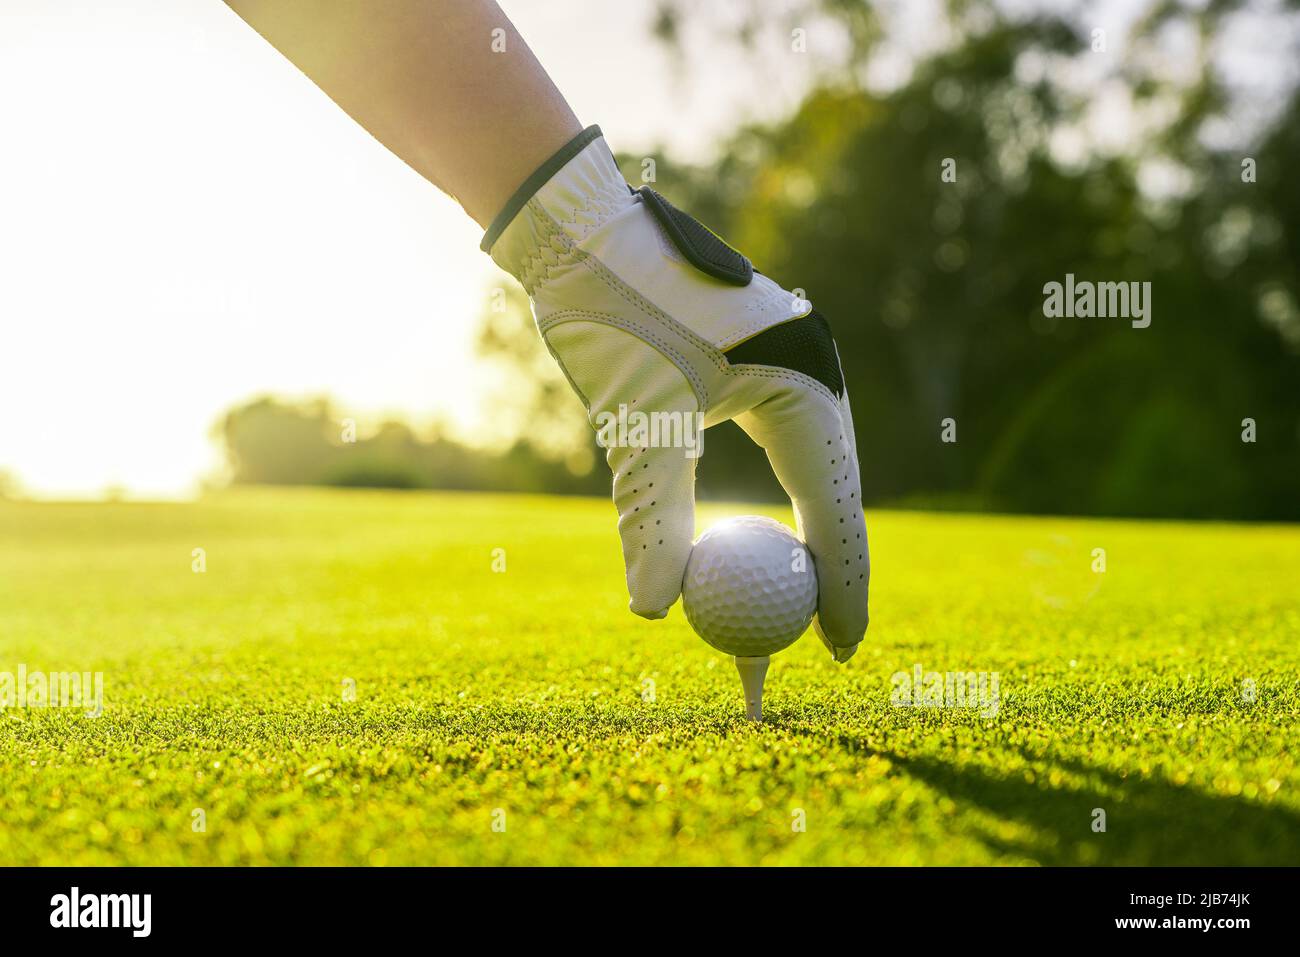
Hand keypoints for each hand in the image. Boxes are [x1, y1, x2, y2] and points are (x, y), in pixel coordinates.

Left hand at [484, 127, 868, 661]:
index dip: (842, 584)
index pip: (835, 502)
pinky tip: (769, 543)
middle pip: (836, 491)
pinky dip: (780, 501)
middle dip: (831, 570)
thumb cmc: (608, 311)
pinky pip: (786, 449)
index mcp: (805, 378)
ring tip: (803, 609)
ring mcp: (794, 363)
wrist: (579, 230)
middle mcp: (814, 369)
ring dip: (808, 539)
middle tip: (826, 642)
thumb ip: (650, 515)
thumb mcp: (632, 421)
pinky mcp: (764, 363)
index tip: (840, 650)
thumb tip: (654, 610)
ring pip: (815, 472)